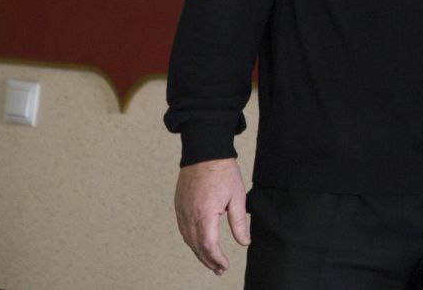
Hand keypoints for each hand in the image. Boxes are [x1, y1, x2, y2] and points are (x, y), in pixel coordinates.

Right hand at [174, 158, 249, 274]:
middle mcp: (189, 215)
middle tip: (219, 270)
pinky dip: (191, 240)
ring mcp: (182, 211)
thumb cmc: (223, 171)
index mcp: (205, 214)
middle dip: (208, 260)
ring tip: (210, 261)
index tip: (225, 266)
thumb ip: (239, 222)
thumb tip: (244, 242)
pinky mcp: (179, 205)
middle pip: (197, 246)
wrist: (204, 152)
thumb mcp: (237, 197)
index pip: (209, 245)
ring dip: (199, 252)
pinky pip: (183, 229)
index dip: (216, 259)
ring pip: (188, 239)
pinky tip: (199, 244)